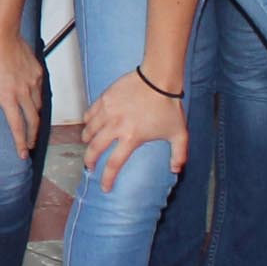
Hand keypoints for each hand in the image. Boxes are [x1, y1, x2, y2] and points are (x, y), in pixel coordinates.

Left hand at [0, 27, 46, 157]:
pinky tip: (33, 100)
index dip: (20, 142)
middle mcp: (23, 92)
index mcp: (7, 97)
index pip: (16, 126)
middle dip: (32, 136)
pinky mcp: (38, 72)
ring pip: (38, 105)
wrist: (2, 33)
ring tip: (32, 124)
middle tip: (30, 144)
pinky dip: (38, 98)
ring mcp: (33, 82)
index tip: (23, 154)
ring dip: (36, 117)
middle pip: (33, 120)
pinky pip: (40, 90)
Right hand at [80, 69, 187, 191]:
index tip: (105, 187)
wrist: (158, 78)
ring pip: (88, 131)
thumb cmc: (168, 105)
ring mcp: (107, 112)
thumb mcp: (179, 134)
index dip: (107, 179)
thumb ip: (179, 154)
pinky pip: (89, 114)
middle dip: (89, 161)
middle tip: (89, 167)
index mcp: (131, 138)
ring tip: (88, 145)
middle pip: (94, 149)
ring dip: (87, 141)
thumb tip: (176, 170)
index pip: (114, 164)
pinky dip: (87, 122)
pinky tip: (89, 124)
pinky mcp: (104, 99)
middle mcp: (115, 127)